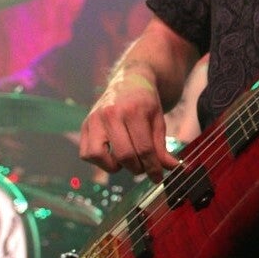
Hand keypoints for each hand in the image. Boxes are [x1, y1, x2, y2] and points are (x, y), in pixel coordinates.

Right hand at [78, 67, 181, 181]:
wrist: (129, 80)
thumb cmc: (146, 103)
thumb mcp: (159, 121)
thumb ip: (162, 147)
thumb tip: (172, 168)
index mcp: (134, 111)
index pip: (144, 149)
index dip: (153, 168)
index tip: (158, 177)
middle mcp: (111, 113)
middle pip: (124, 155)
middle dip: (137, 168)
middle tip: (143, 167)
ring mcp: (95, 119)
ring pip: (98, 155)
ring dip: (114, 166)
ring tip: (126, 161)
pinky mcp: (85, 125)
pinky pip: (86, 153)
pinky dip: (99, 161)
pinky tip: (112, 156)